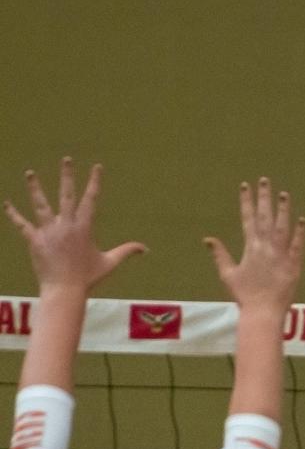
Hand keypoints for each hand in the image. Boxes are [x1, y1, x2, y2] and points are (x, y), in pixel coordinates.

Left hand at [5, 158, 145, 291]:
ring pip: (40, 204)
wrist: (64, 289)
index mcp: (84, 228)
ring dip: (34, 188)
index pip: (91, 199)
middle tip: (66, 159)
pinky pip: (22, 224)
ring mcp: (48, 231)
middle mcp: (66, 225)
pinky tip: (7, 204)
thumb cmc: (88, 278)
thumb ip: (127, 251)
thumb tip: (146, 248)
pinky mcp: (34, 240)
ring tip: (30, 173)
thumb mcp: (110, 263)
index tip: (96, 167)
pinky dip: (14, 214)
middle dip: (67, 176)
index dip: (94, 182)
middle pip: (66, 195)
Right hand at [205, 178, 304, 313]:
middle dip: (265, 197)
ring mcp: (281, 255)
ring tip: (284, 193)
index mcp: (250, 248)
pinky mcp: (294, 265)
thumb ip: (220, 254)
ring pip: (283, 227)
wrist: (263, 312)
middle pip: (265, 217)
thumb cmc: (244, 295)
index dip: (247, 201)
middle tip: (265, 180)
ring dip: (283, 209)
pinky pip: (299, 245)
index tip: (246, 185)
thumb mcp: (228, 274)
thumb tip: (208, 239)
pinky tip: (303, 219)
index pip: (248, 219)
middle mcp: (266, 247)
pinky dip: (301, 232)